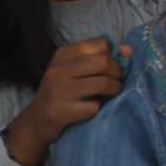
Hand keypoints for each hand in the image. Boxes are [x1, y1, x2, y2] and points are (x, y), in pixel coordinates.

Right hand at [5, 37, 130, 165]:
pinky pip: (93, 107)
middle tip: (117, 81)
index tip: (114, 66)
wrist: (37, 121)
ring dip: (114, 89)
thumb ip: (99, 57)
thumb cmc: (61, 91)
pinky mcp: (61, 112)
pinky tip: (93, 109)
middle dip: (117, 72)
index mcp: (63, 54)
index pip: (100, 44)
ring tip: (112, 93)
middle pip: (103, 62)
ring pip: (102, 83)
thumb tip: (128, 50)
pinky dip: (98, 108)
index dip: (114, 55)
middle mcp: (59, 70)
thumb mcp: (74, 69)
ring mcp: (59, 91)